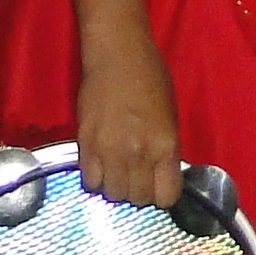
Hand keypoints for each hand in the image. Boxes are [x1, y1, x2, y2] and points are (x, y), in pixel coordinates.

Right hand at [74, 26, 181, 208]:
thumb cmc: (150, 77)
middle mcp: (138, 153)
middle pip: (138, 199)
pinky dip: (97, 178)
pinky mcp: (85, 145)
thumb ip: (164, 149)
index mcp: (165, 144)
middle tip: (137, 174)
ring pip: (113, 194)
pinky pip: (90, 182)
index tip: (159, 184)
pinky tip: (101, 163)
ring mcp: (109, 151)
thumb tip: (158, 174)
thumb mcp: (170, 115)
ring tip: (118, 168)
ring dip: (117, 185)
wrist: (117, 55)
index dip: (163, 193)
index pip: (166, 197)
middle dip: (140, 191)